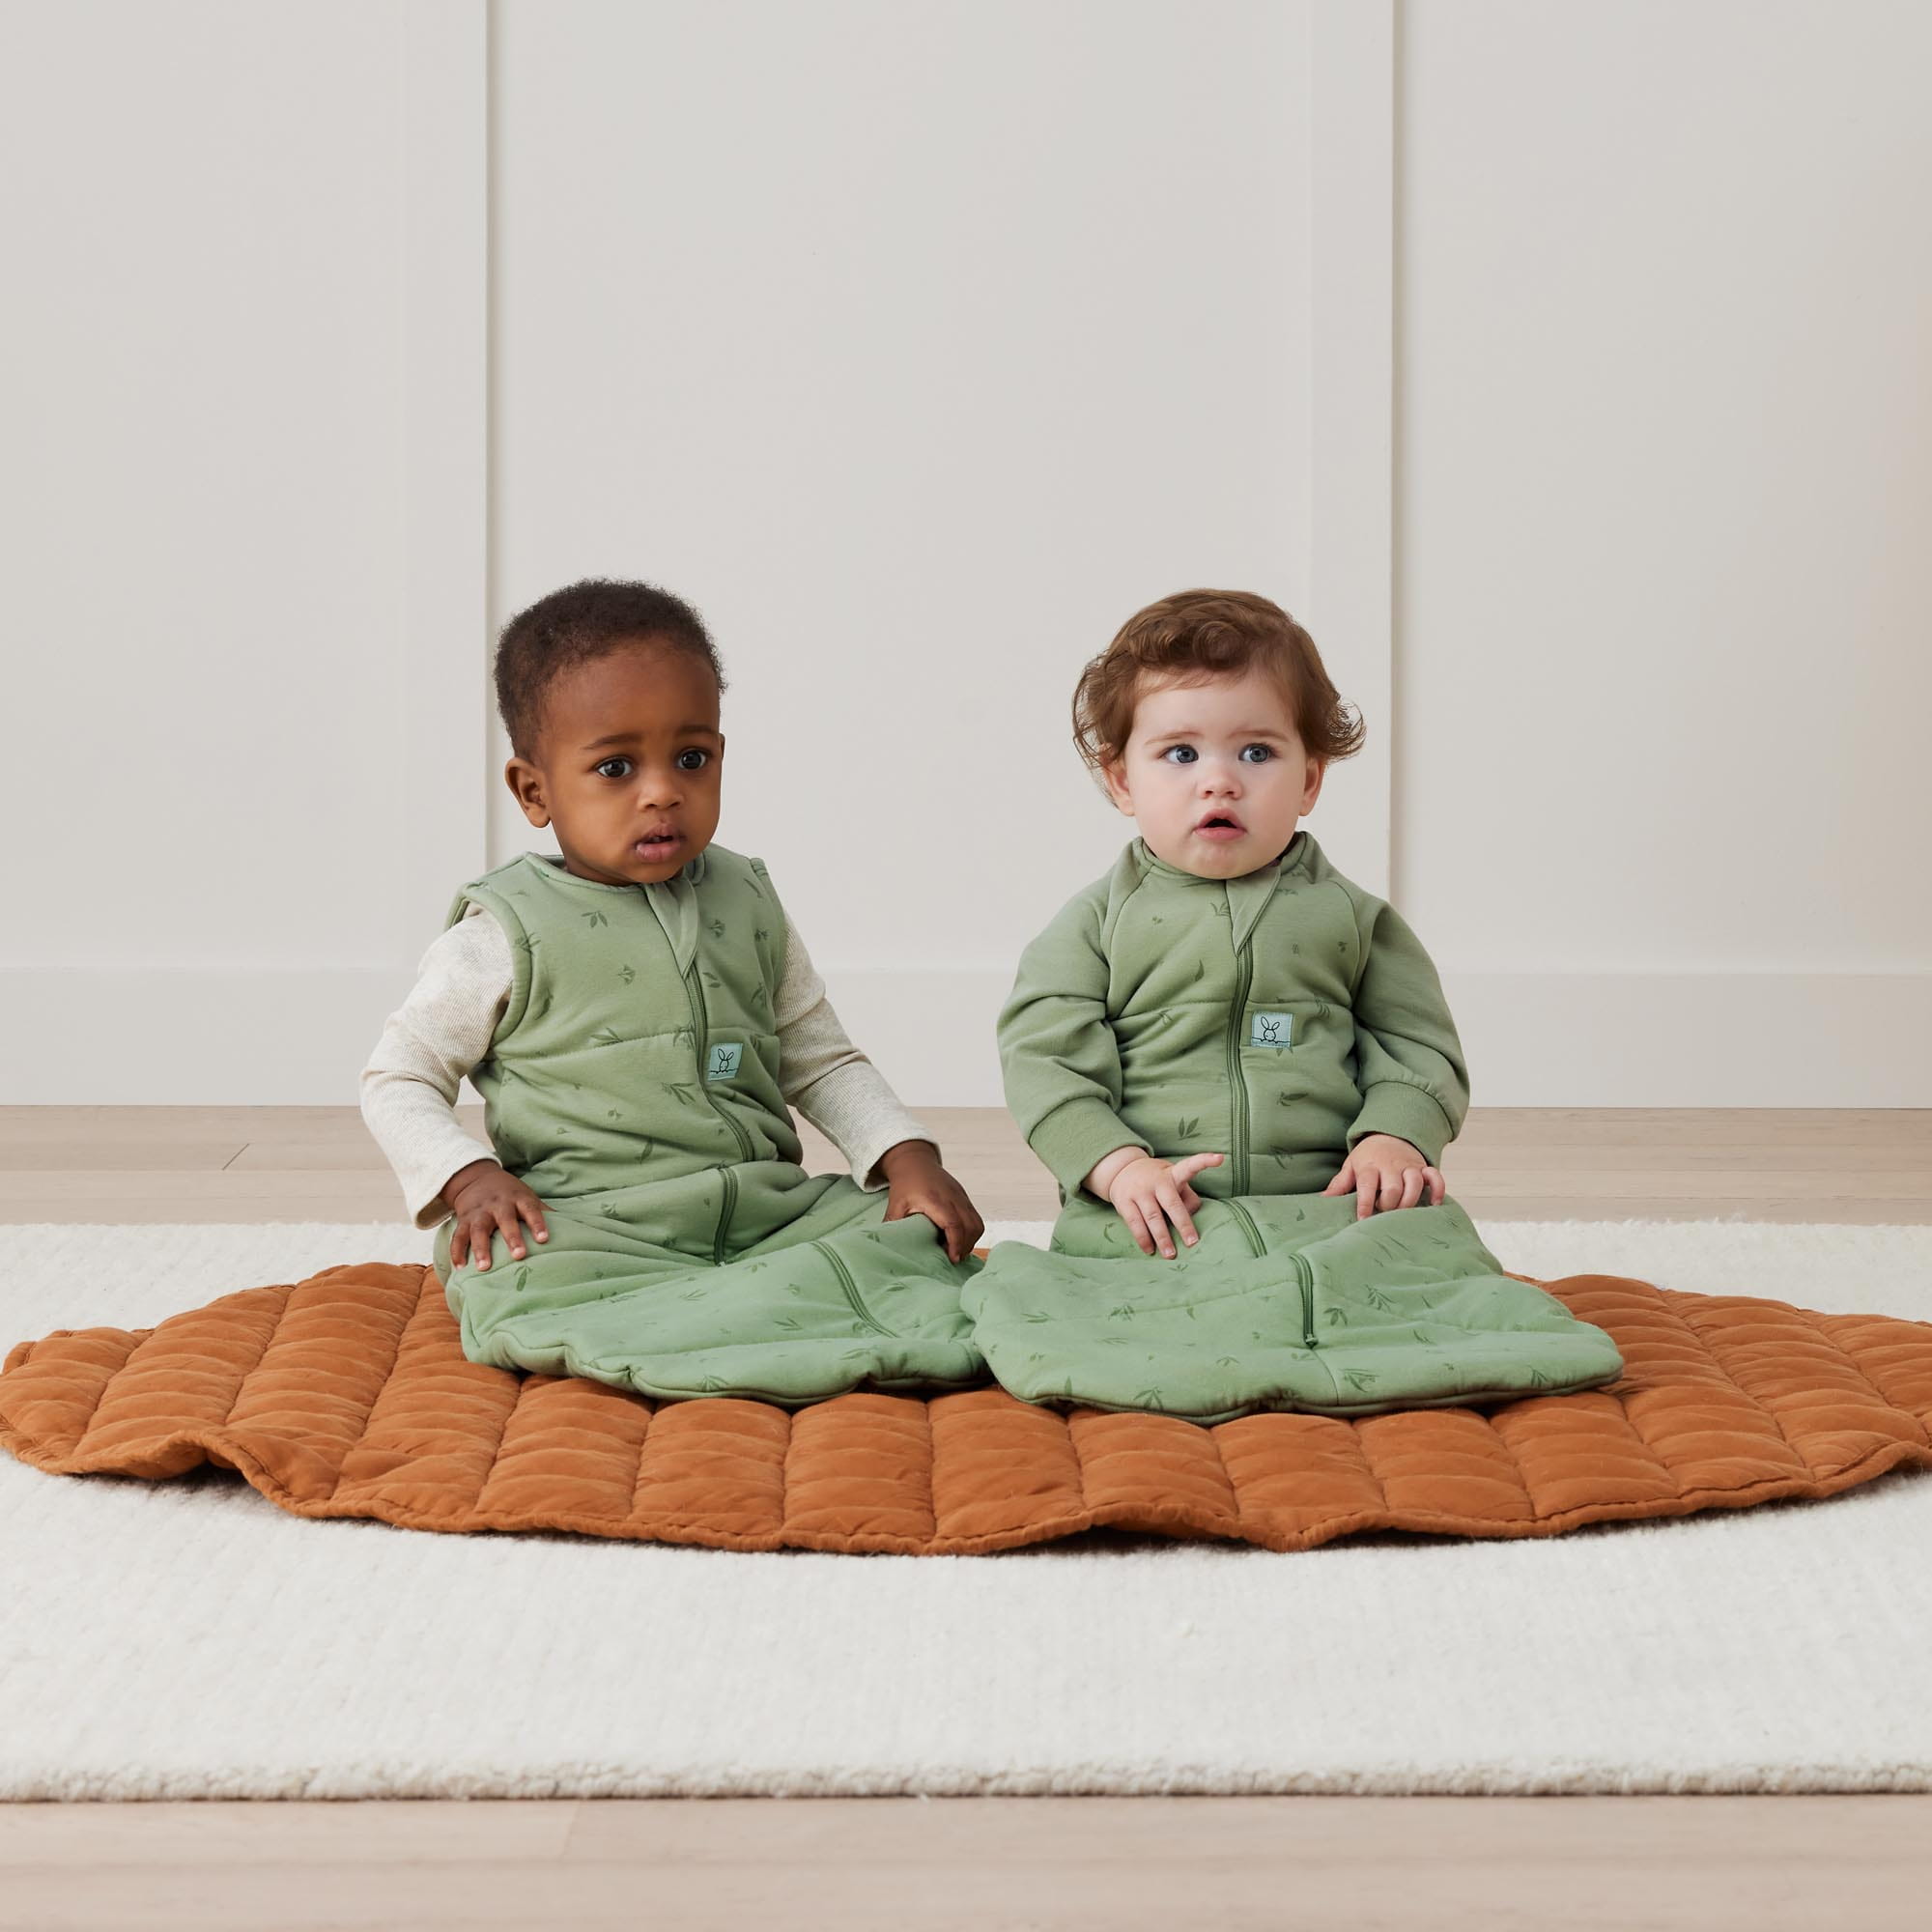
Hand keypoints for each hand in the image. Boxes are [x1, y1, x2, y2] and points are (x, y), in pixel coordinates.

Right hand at [443, 1158, 550, 1269]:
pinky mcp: (463, 1220)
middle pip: (505, 1219)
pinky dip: (457, 1252)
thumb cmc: (510, 1194)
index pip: (531, 1209)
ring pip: (478, 1230)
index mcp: (518, 1199)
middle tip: (519, 1255)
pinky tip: (460, 1268)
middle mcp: (498, 1204)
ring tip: (484, 1267)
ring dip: (481, 1248)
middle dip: (512, 1237)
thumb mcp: (527, 1197)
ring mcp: (479, 1212)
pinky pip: (458, 1236)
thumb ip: (544, 1212)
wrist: (476, 1178)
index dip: (538, 1223)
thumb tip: (573, 1228)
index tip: (544, 1239)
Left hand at [877, 1139, 985, 1263]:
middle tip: (953, 1259)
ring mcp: (961, 1197)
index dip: (956, 1244)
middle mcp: (953, 1198)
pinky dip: (971, 1232)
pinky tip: (959, 1239)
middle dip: (965, 1246)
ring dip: (971, 1240)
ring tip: (957, 1251)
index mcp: (935, 1200)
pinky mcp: (964, 1197)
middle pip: (970, 1226)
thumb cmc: (905, 1183)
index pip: (954, 1224)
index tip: (952, 1259)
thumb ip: (893, 1225)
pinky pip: (975, 1217)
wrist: (915, 1161)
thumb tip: (887, 1246)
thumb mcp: (895, 1205)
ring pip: (977, 1223)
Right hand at [1103, 1151, 1223, 1258]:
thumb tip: (1193, 1216)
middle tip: (1192, 1242)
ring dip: (1162, 1237)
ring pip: (1152, 1216)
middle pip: (1172, 1203)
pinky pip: (1134, 1223)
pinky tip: (1150, 1250)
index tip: (1220, 1158)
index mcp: (1173, 1174)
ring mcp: (1139, 1191)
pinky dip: (1143, 1238)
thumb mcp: (1174, 1180)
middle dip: (1183, 1223)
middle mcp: (1156, 1181)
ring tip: (1170, 1254)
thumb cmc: (1157, 1180)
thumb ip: (1188, 1197)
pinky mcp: (1124, 1202)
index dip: (1205, 1161)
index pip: (1190, 1166)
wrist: (1121, 1170)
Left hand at [1321, 1135, 1444, 1219]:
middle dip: (1389, 1204)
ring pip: (1414, 1183)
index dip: (1365, 1204)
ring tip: (1402, 1210)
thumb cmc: (1367, 1157)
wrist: (1388, 1134)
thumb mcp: (1351, 1166)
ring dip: (1409, 1200)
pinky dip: (1438, 1189)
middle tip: (1383, 1211)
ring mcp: (1408, 1166)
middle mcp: (1390, 1165)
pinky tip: (1435, 1203)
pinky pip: (1435, 1176)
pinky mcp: (1423, 1167)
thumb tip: (1322, 1200)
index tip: (1363, 1219)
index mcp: (1369, 1166)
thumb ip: (1339, 1184)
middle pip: (1393, 1187)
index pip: (1367, 1185)